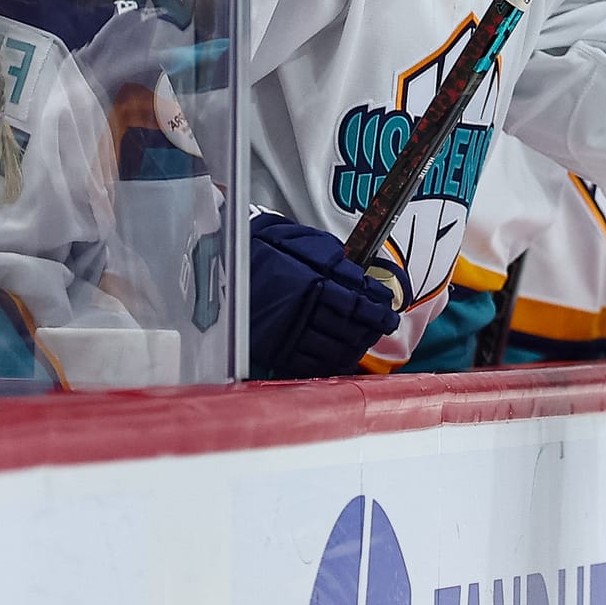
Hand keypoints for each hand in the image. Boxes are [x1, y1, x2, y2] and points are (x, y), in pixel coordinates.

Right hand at [248, 210, 403, 378]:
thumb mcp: (298, 240)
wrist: (217, 260)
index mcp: (309, 283)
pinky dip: (330, 364)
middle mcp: (301, 310)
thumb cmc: (259, 246)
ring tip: (365, 341)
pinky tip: (341, 359)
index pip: (356, 303)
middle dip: (371, 329)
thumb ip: (331, 257)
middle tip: (383, 327)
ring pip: (333, 348)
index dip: (377, 310)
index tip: (388, 313)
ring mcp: (287, 332)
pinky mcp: (273, 349)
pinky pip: (309, 364)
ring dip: (355, 346)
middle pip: (349, 328)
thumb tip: (358, 275)